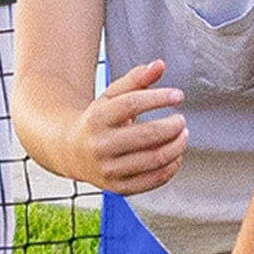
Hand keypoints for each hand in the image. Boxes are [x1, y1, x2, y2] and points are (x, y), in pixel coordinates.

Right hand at [69, 58, 188, 193]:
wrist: (71, 151)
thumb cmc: (98, 121)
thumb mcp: (111, 97)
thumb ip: (136, 79)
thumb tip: (159, 65)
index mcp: (96, 119)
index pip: (131, 104)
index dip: (158, 98)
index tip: (178, 95)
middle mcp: (100, 146)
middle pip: (147, 135)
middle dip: (173, 126)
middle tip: (180, 120)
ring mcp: (108, 169)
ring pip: (154, 159)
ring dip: (177, 146)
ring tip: (182, 136)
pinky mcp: (118, 187)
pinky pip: (153, 180)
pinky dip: (171, 167)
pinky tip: (175, 156)